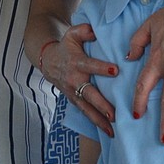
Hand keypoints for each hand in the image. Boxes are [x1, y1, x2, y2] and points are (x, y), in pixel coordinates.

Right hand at [42, 22, 116, 136]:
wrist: (49, 62)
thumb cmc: (66, 47)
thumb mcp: (72, 34)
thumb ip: (84, 31)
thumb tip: (95, 31)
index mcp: (76, 62)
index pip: (89, 65)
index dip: (101, 68)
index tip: (115, 70)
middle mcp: (74, 80)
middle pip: (89, 94)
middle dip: (102, 104)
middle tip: (114, 113)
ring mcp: (73, 93)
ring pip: (87, 108)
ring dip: (100, 119)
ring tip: (113, 129)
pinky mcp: (74, 101)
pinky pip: (85, 113)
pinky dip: (96, 123)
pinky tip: (108, 132)